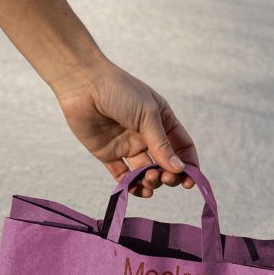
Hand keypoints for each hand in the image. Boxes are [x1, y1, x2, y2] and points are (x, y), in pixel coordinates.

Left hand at [53, 57, 199, 196]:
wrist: (83, 85)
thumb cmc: (119, 91)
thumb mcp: (148, 115)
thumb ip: (161, 143)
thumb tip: (179, 169)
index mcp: (161, 120)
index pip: (181, 146)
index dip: (189, 164)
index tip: (190, 181)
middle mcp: (146, 134)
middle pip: (164, 163)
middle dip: (169, 175)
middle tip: (165, 178)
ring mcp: (127, 145)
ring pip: (145, 172)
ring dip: (151, 181)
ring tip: (150, 178)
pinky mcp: (108, 154)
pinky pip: (123, 175)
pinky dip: (132, 186)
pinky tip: (139, 189)